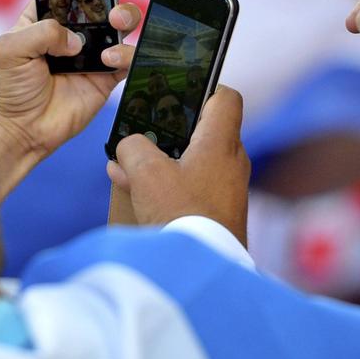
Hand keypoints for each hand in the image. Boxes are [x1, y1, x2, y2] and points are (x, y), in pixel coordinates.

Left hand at [0, 0, 142, 191]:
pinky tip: (107, 60)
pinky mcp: (107, 75)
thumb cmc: (10, 89)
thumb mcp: (11, 50)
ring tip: (114, 24)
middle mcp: (73, 29)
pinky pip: (128, 58)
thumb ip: (41, 32)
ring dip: (126, 15)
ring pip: (123, 23)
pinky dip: (126, 54)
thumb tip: (75, 38)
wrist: (23, 130)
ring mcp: (93, 51)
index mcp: (47, 16)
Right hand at [105, 86, 249, 244]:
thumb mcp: (144, 171)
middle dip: (167, 134)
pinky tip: (138, 196)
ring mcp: (229, 189)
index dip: (203, 90)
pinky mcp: (220, 213)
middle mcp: (232, 162)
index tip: (178, 97)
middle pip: (202, 132)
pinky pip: (193, 188)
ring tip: (127, 172)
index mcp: (220, 142)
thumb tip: (131, 147)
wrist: (200, 268)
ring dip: (162, 163)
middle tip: (141, 139)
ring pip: (192, 162)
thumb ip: (133, 147)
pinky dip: (168, 187)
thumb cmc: (180, 213)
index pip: (226, 98)